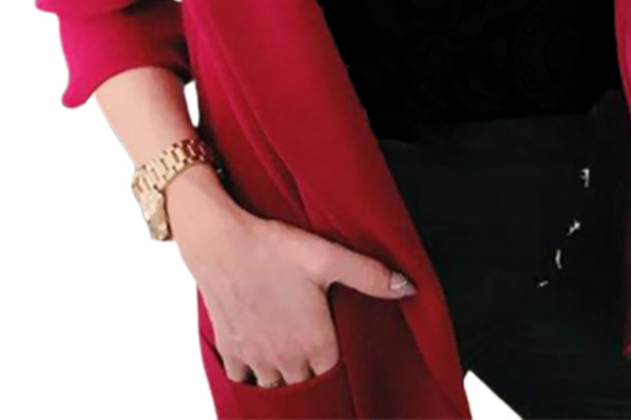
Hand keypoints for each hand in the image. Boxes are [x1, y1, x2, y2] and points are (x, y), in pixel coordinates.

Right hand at [167, 168, 416, 387]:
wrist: (221, 243)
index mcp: (314, 344)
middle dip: (313, 375)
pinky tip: (261, 359)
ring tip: (293, 357)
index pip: (335, 376)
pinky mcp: (230, 350)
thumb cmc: (274, 248)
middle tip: (317, 353)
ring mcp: (254, 359)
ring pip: (274, 388)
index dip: (340, 366)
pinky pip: (243, 381)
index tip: (340, 350)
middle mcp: (284, 360)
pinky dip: (253, 376)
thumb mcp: (328, 256)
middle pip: (305, 387)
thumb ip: (370, 275)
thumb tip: (410, 287)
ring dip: (285, 377)